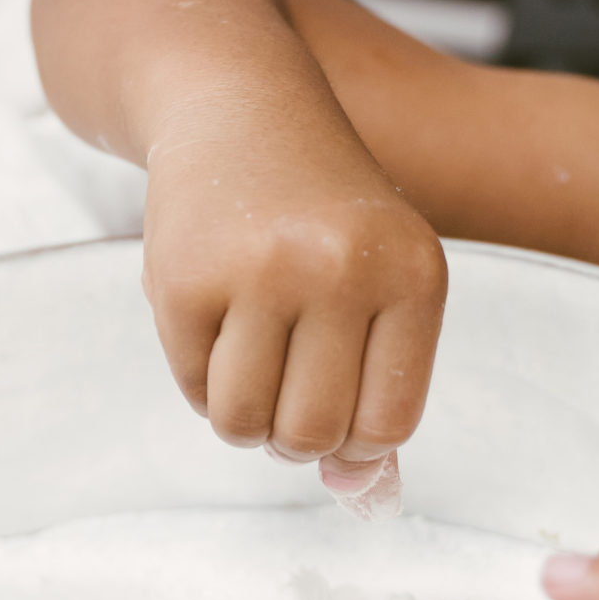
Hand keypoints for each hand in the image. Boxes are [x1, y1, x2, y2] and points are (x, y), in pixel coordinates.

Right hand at [141, 100, 446, 492]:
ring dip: (243, 414)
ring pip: (246, 425)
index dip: (357, 441)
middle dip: (293, 435)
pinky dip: (200, 377)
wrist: (240, 104)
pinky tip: (215, 317)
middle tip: (285, 385)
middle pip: (314, 433)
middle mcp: (343, 270)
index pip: (389, 421)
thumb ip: (379, 382)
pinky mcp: (185, 278)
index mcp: (413, 272)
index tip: (337, 413)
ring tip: (250, 356)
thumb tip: (358, 494)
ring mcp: (261, 272)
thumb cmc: (321, 210)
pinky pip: (193, 389)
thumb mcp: (382, 274)